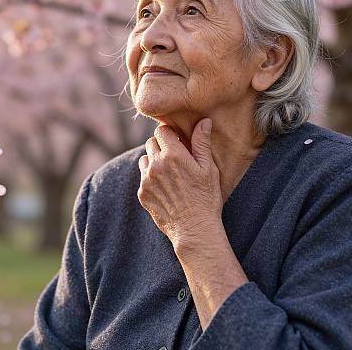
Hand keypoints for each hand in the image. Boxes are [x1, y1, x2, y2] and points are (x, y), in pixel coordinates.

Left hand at [137, 118, 223, 249]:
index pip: (162, 130)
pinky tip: (166, 187)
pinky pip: (143, 177)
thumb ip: (202, 142)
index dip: (171, 134)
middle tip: (176, 157)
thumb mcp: (209, 168)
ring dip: (154, 161)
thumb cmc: (206, 198)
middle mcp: (156, 164)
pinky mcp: (142, 193)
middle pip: (151, 142)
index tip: (179, 142)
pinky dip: (151, 178)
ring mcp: (146, 180)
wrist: (195, 229)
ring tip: (170, 173)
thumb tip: (204, 120)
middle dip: (162, 146)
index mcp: (173, 155)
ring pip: (145, 159)